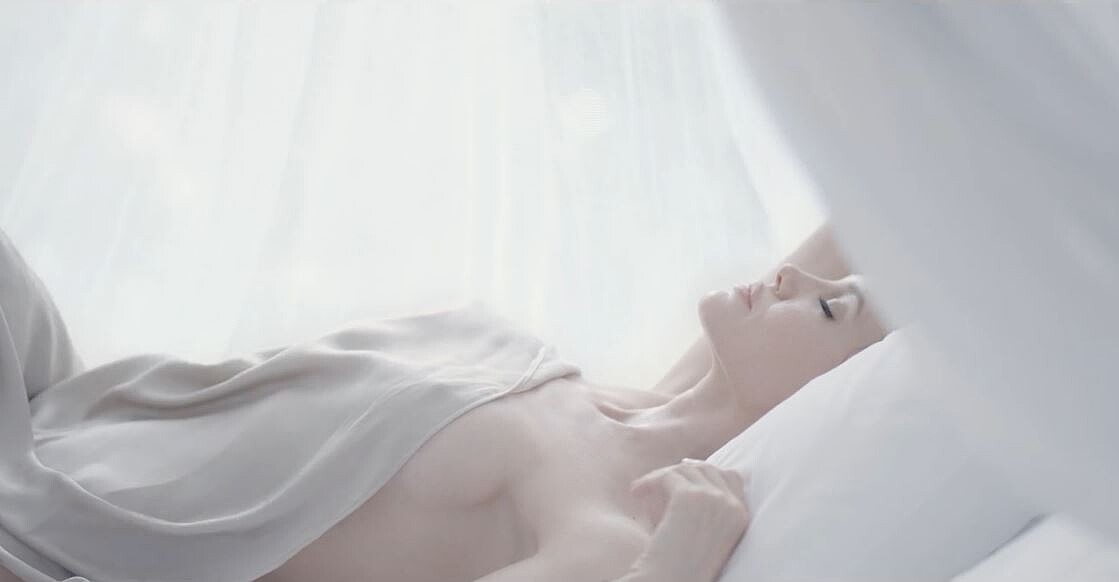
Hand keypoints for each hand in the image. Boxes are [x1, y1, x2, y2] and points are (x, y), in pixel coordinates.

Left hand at [629, 459, 749, 581]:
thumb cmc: (679, 565)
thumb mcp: (701, 532)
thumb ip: (701, 504)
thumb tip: (685, 464)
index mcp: (741, 518)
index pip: (731, 477)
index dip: (704, 473)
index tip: (680, 476)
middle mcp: (732, 505)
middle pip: (706, 468)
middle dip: (679, 472)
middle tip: (656, 482)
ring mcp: (713, 499)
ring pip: (684, 470)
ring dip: (660, 477)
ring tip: (640, 490)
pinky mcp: (690, 497)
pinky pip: (667, 476)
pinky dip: (648, 481)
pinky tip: (636, 492)